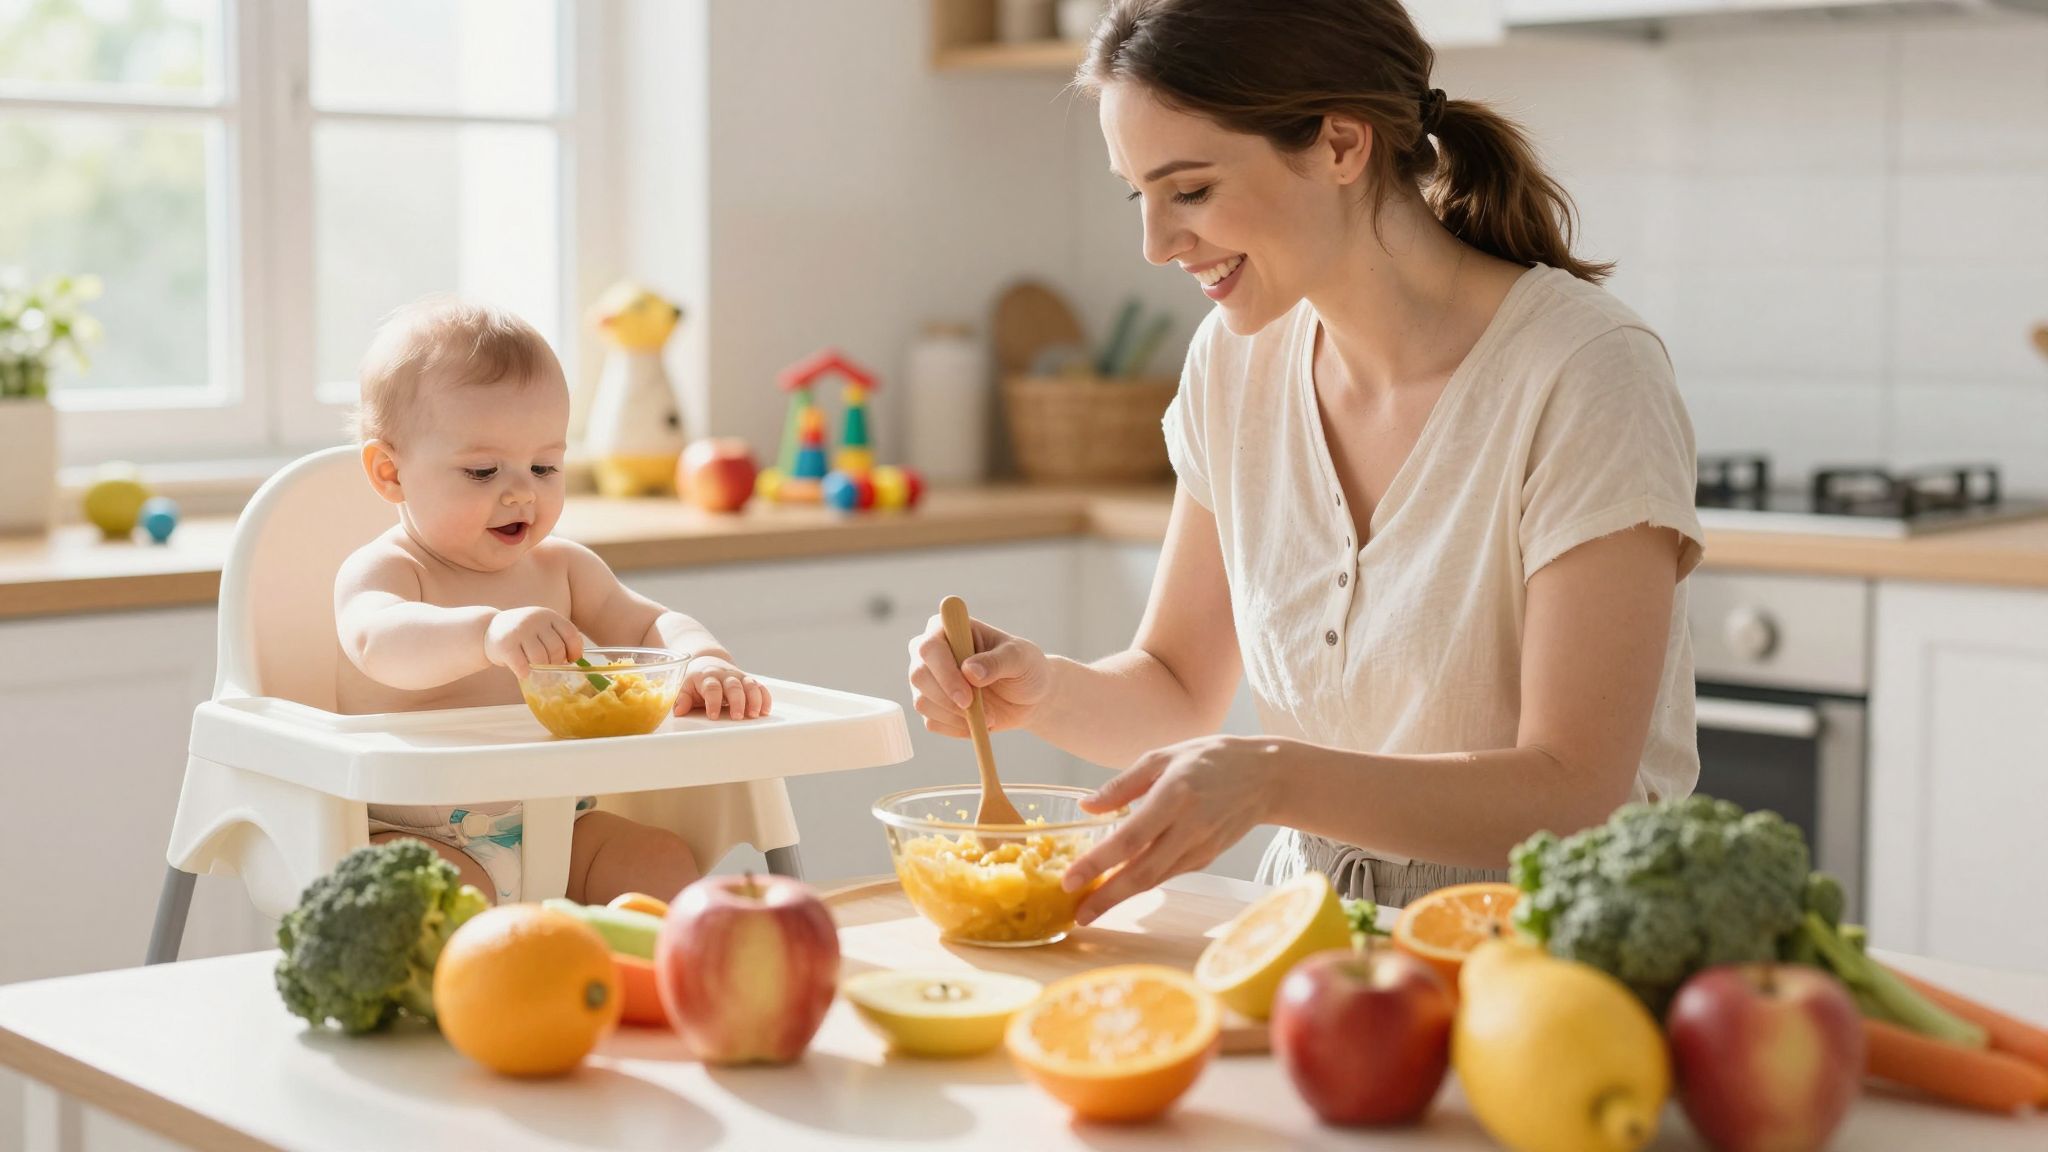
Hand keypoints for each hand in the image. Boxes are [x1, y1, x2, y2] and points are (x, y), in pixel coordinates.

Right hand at [484, 607, 582, 678]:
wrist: (489, 628)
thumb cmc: (523, 634)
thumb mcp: (541, 628)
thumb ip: (557, 638)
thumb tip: (574, 661)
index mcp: (548, 615)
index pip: (570, 633)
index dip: (574, 650)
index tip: (570, 660)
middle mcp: (535, 620)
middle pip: (556, 649)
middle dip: (556, 663)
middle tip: (550, 669)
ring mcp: (519, 631)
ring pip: (540, 659)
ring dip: (541, 670)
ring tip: (537, 671)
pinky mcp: (505, 644)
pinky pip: (522, 666)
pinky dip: (525, 673)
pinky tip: (523, 672)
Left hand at [676, 655, 770, 719]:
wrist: (708, 663)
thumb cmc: (696, 681)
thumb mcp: (685, 687)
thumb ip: (682, 699)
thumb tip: (679, 711)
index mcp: (707, 677)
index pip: (712, 688)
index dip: (713, 702)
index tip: (713, 716)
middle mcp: (725, 676)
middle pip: (734, 686)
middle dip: (737, 702)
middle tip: (737, 717)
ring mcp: (739, 678)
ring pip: (750, 685)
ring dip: (754, 700)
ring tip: (754, 715)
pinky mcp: (749, 682)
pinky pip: (761, 688)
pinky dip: (765, 698)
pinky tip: (765, 711)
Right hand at [905, 612, 1051, 736]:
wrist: (1029, 697)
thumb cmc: (1025, 668)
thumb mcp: (1020, 659)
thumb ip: (997, 661)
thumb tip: (970, 670)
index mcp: (949, 628)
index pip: (929, 647)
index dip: (944, 672)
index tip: (968, 697)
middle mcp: (931, 652)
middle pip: (918, 675)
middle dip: (949, 700)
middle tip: (985, 714)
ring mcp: (928, 679)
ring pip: (922, 702)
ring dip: (957, 716)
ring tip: (990, 717)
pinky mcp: (932, 704)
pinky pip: (932, 722)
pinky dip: (957, 728)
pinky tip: (979, 722)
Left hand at [1061, 735, 1292, 925]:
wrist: (1266, 777)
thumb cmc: (1211, 759)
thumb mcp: (1163, 757)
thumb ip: (1123, 785)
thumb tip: (1086, 806)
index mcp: (1174, 796)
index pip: (1129, 839)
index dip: (1097, 864)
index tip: (1069, 880)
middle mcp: (1189, 827)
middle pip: (1142, 873)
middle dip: (1106, 898)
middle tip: (1077, 915)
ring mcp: (1201, 847)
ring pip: (1155, 880)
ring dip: (1121, 898)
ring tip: (1090, 909)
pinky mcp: (1207, 858)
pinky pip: (1168, 875)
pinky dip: (1142, 886)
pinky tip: (1119, 890)